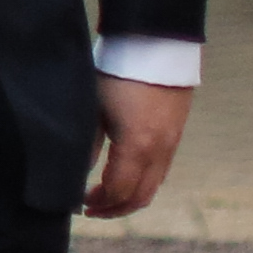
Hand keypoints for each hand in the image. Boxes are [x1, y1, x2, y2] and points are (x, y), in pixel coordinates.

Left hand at [81, 73, 189, 219]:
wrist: (155, 43)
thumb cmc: (117, 72)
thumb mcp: (93, 107)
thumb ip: (87, 144)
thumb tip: (76, 175)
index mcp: (137, 145)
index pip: (118, 191)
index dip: (99, 203)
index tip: (79, 203)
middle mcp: (159, 150)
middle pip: (140, 197)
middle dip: (114, 209)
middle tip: (91, 209)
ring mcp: (171, 143)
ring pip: (154, 186)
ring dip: (130, 197)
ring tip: (105, 196)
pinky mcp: (176, 134)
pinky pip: (161, 170)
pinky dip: (143, 182)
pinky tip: (125, 175)